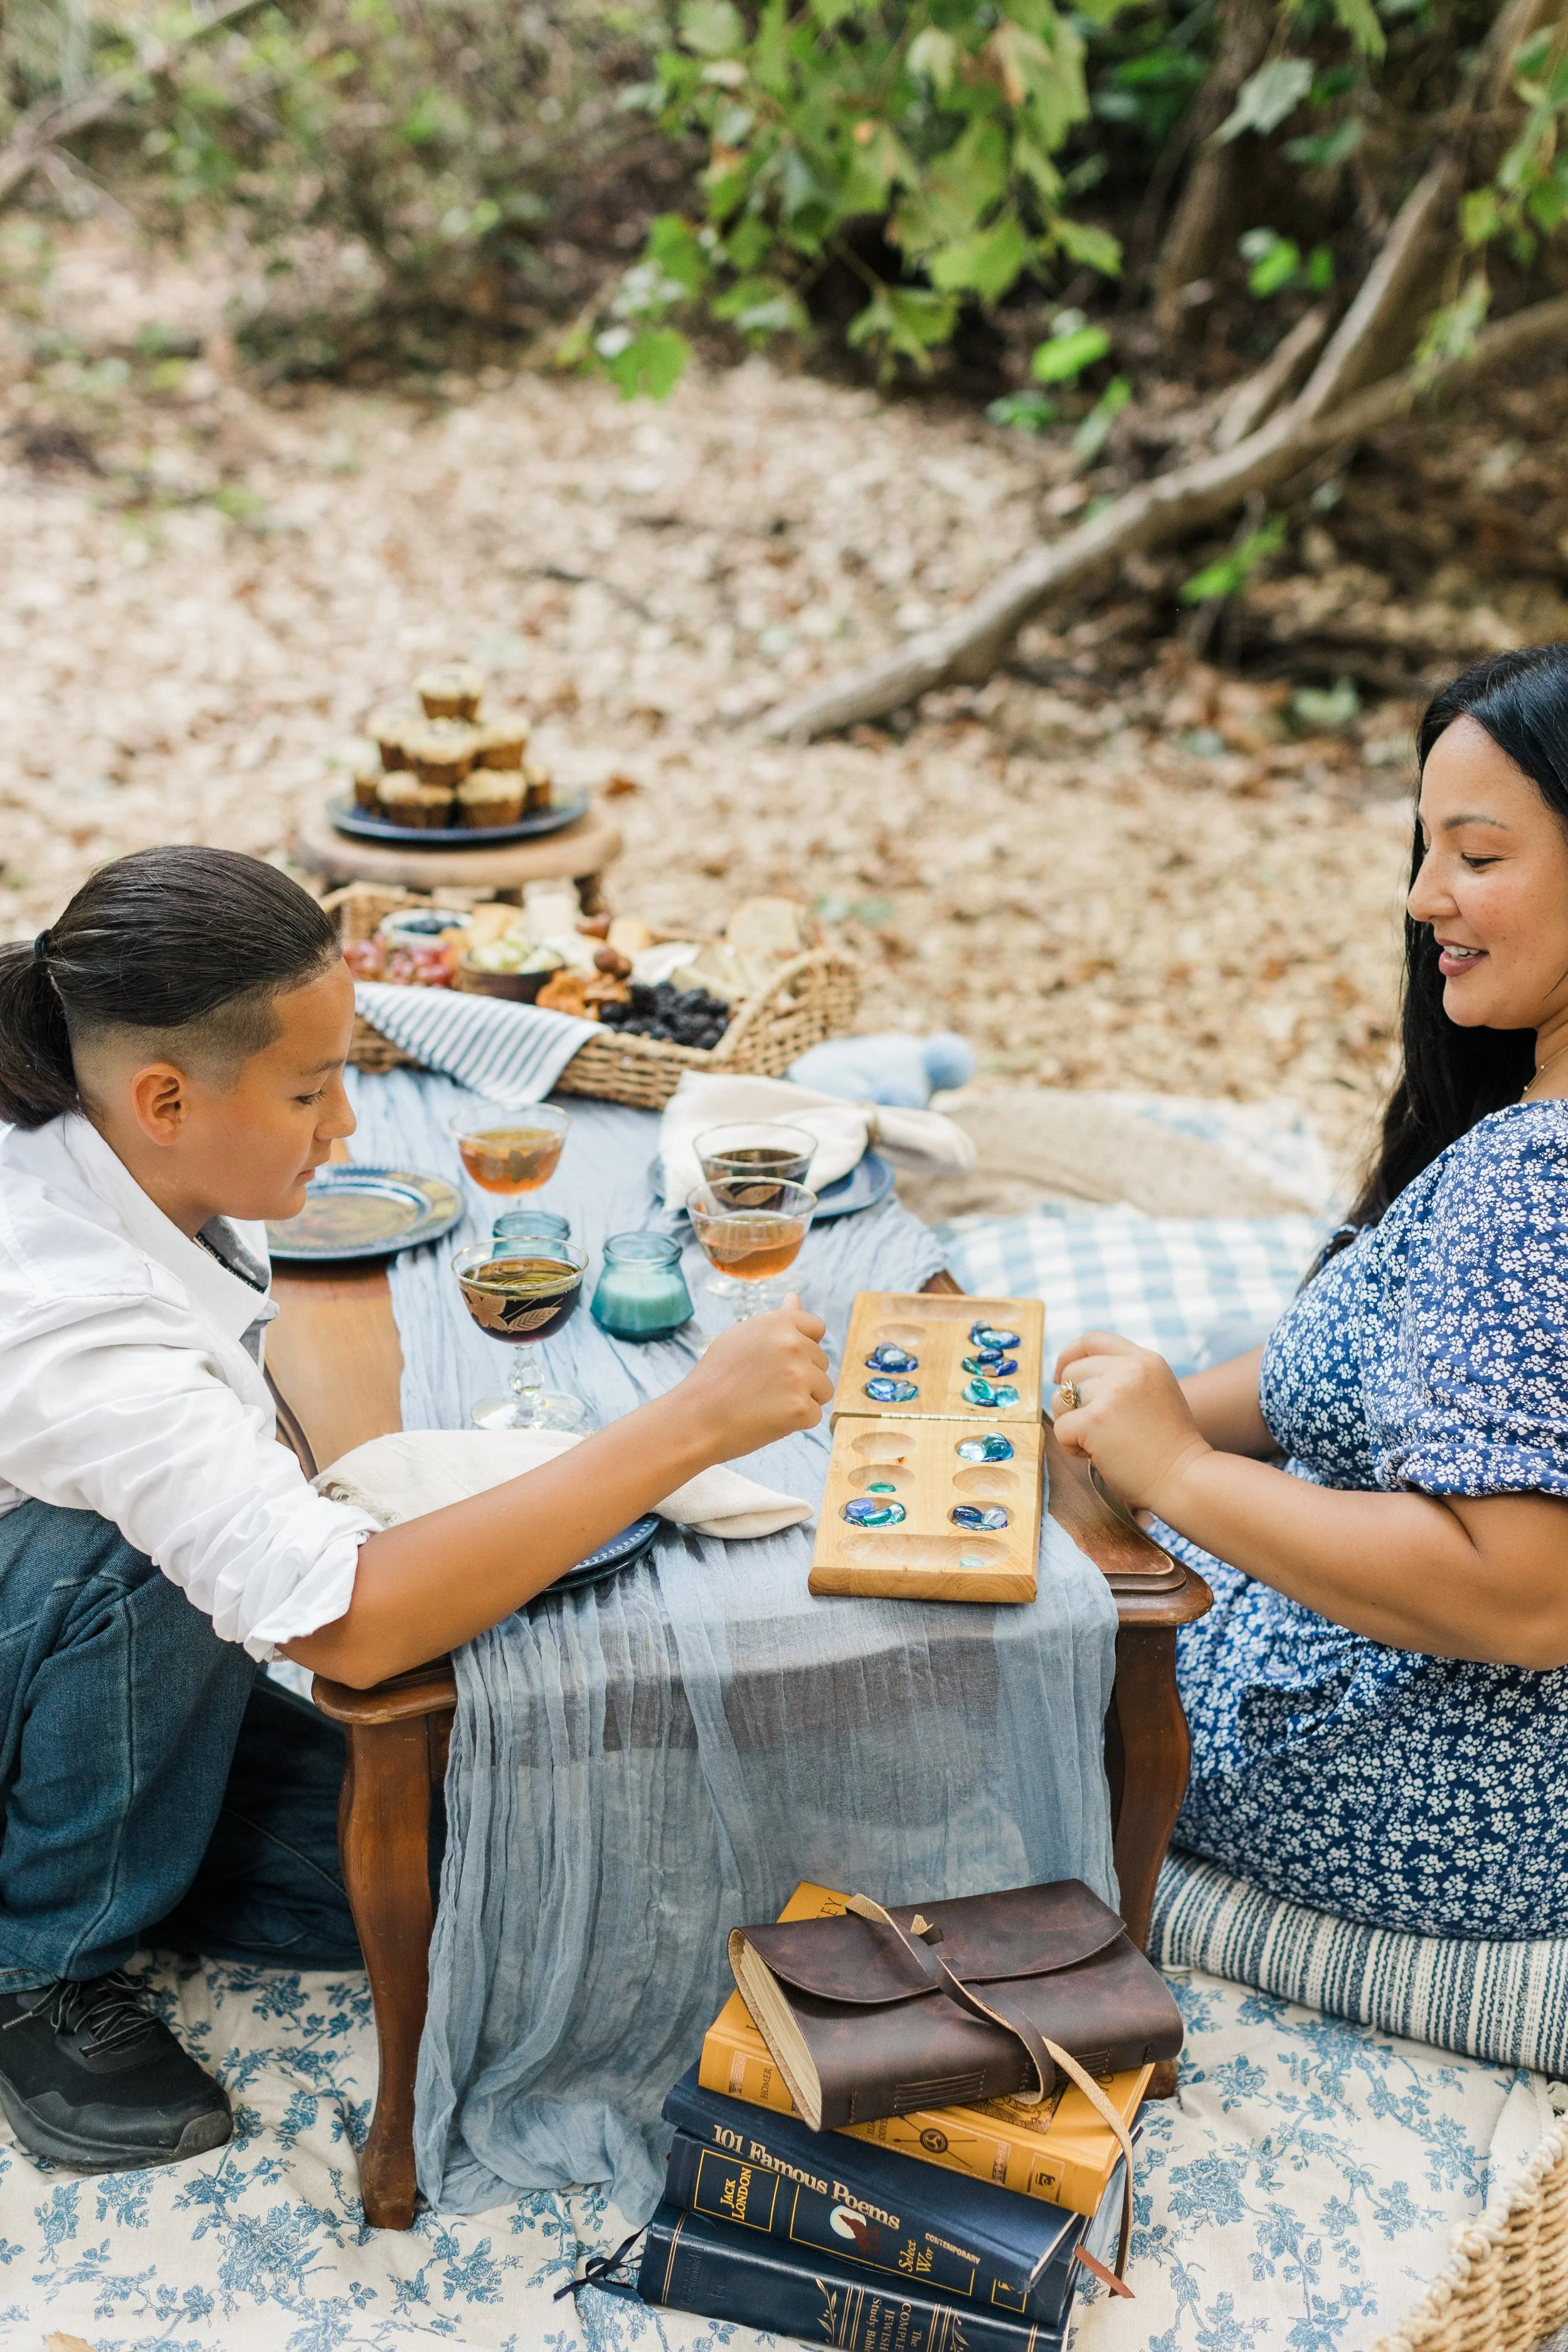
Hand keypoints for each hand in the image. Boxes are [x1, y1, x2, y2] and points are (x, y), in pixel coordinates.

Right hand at [677, 1297, 832, 1459]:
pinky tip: (768, 1419)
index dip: (803, 1346)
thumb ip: (774, 1319)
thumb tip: (794, 1298)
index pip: (816, 1327)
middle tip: (764, 1387)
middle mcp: (793, 1344)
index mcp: (777, 1322)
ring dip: (803, 1398)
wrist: (695, 1419)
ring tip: (767, 1403)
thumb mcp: (739, 1337)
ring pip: (823, 1389)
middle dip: (802, 1375)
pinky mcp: (802, 1408)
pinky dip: (796, 1422)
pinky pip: (814, 1415)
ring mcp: (799, 1376)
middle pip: (821, 1361)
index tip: (783, 1362)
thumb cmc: (714, 1379)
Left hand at [1052, 1330, 1208, 1515]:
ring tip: (1101, 1443)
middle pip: (1073, 1372)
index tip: (1061, 1376)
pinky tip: (1099, 1456)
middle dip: (1072, 1402)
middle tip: (1095, 1429)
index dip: (1070, 1355)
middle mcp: (1130, 1369)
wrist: (1184, 1478)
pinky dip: (1072, 1447)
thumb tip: (1070, 1376)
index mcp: (1146, 1360)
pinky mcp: (1096, 1419)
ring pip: (1061, 1400)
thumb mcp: (1156, 1393)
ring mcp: (1113, 1392)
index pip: (1093, 1340)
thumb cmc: (1167, 1447)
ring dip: (1072, 1425)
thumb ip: (1124, 1377)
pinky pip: (1061, 1428)